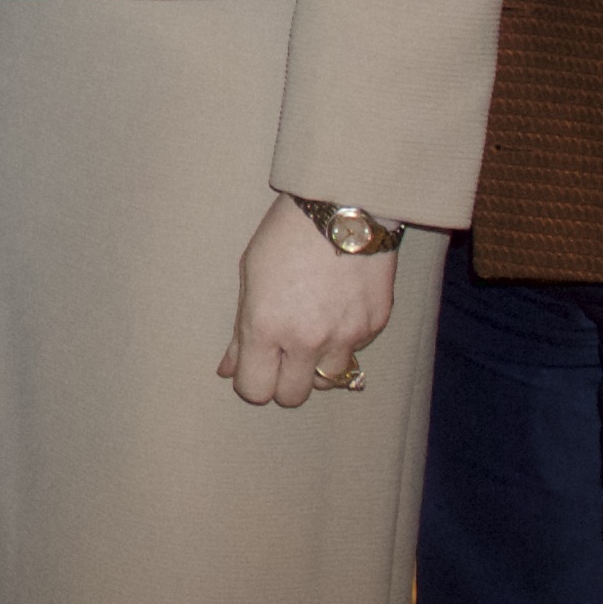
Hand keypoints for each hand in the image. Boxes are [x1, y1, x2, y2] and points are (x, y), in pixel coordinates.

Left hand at [219, 194, 396, 407]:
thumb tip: (228, 369)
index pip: (256, 391)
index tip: (253, 366)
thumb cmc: (285, 234)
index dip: (251, 382)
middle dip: (284, 381)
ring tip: (311, 331)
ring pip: (328, 381)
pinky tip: (336, 310)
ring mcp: (345, 336)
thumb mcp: (250, 275)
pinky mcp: (374, 327)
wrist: (343, 207)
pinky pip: (355, 352)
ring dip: (317, 366)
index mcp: (267, 327)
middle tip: (282, 355)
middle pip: (292, 397)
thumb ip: (240, 329)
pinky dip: (344, 342)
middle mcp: (306, 340)